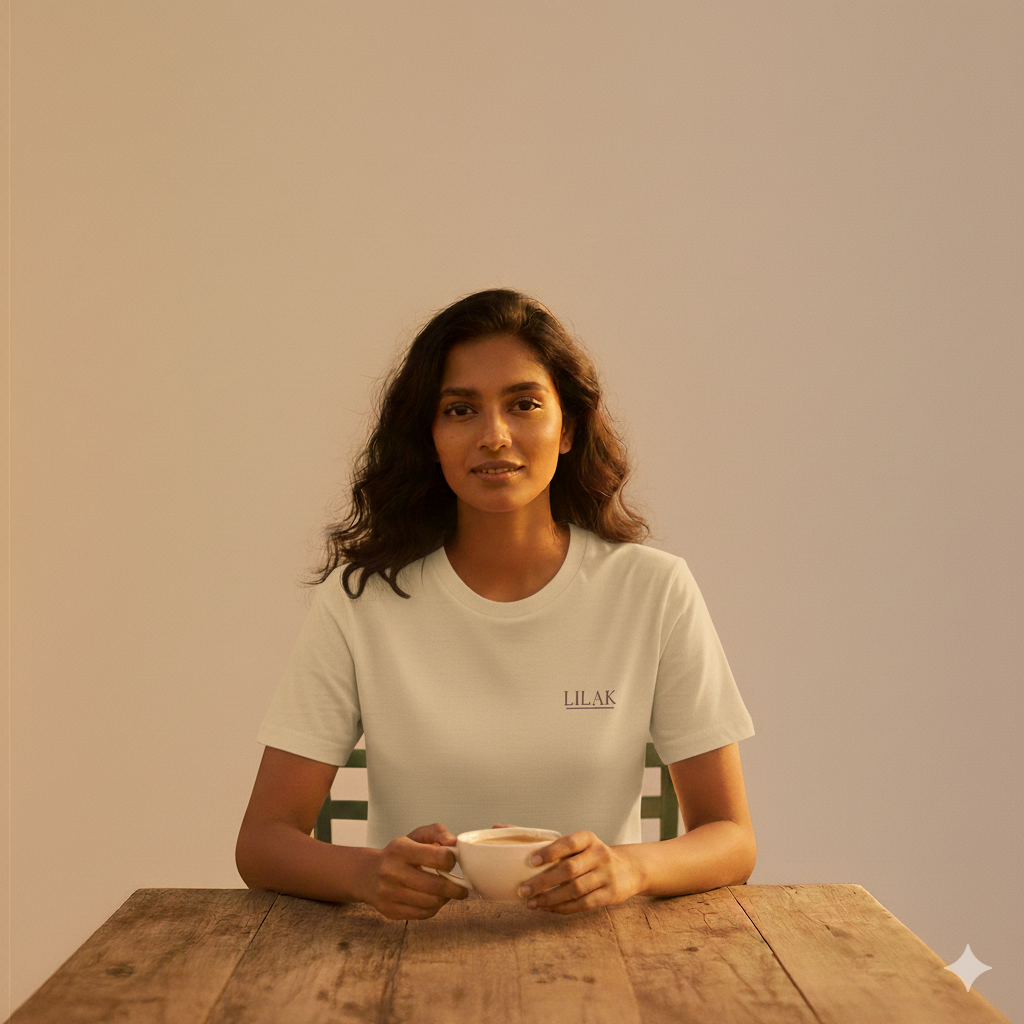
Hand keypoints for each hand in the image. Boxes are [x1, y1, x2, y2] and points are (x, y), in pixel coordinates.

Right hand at [360, 822, 468, 919]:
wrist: (368, 874)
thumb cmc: (398, 853)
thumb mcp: (415, 836)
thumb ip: (437, 832)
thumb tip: (453, 843)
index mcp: (401, 849)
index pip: (439, 857)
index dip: (451, 861)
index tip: (452, 862)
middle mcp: (393, 871)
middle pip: (437, 886)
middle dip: (456, 888)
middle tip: (463, 888)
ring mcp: (389, 893)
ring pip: (431, 903)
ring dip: (445, 899)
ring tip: (447, 893)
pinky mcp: (390, 911)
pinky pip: (423, 914)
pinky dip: (434, 908)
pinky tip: (434, 901)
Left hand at [516, 830, 639, 914]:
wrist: (628, 869)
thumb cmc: (588, 855)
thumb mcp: (572, 843)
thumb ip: (537, 838)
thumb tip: (496, 828)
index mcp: (587, 838)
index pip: (568, 842)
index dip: (550, 851)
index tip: (530, 861)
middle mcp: (599, 854)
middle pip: (569, 870)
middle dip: (544, 881)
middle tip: (522, 890)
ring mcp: (607, 875)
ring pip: (575, 890)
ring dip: (551, 898)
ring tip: (531, 903)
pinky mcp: (611, 894)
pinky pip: (584, 904)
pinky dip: (564, 908)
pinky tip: (548, 909)